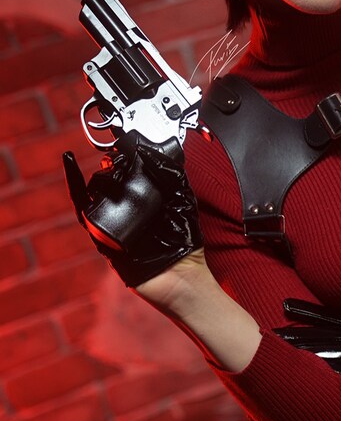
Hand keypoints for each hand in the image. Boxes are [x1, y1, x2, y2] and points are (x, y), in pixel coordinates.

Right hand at [62, 139, 202, 287]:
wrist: (182, 276)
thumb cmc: (186, 242)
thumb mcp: (182, 198)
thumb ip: (170, 173)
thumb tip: (149, 149)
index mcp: (146, 203)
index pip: (127, 177)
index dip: (120, 160)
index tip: (119, 144)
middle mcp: (128, 214)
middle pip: (107, 186)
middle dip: (107, 170)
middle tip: (110, 160)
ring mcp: (113, 227)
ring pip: (93, 199)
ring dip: (93, 182)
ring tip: (101, 172)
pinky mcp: (102, 240)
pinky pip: (85, 216)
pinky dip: (77, 194)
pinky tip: (74, 176)